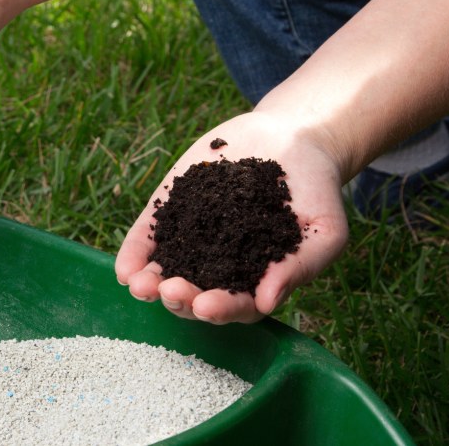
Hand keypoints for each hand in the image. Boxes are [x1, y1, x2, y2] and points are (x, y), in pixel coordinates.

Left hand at [116, 111, 348, 323]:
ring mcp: (193, 239)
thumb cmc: (316, 192)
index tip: (207, 306)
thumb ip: (299, 267)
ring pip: (166, 272)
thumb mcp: (324, 231)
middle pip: (195, 295)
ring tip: (139, 285)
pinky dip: (134, 254)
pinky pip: (149, 237)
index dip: (221, 309)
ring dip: (150, 284)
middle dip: (180, 298)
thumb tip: (268, 303)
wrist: (294, 138)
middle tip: (170, 291)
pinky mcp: (172, 209)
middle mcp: (220, 266)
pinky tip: (124, 269)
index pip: (236, 305)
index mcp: (257, 280)